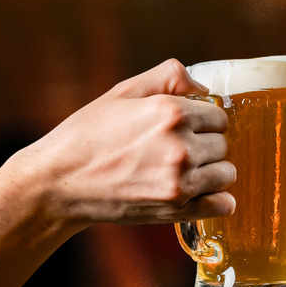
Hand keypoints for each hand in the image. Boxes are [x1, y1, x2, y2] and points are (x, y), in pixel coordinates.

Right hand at [7, 59, 236, 225]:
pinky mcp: (177, 210)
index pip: (218, 116)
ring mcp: (180, 181)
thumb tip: (205, 88)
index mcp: (171, 112)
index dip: (203, 122)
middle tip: (178, 151)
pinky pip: (224, 205)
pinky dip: (218, 200)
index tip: (186, 129)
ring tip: (185, 172)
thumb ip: (169, 77)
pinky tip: (199, 194)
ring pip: (227, 173)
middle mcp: (181, 146)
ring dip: (211, 172)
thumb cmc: (88, 135)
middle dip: (207, 146)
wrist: (59, 183)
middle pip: (223, 144)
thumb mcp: (124, 92)